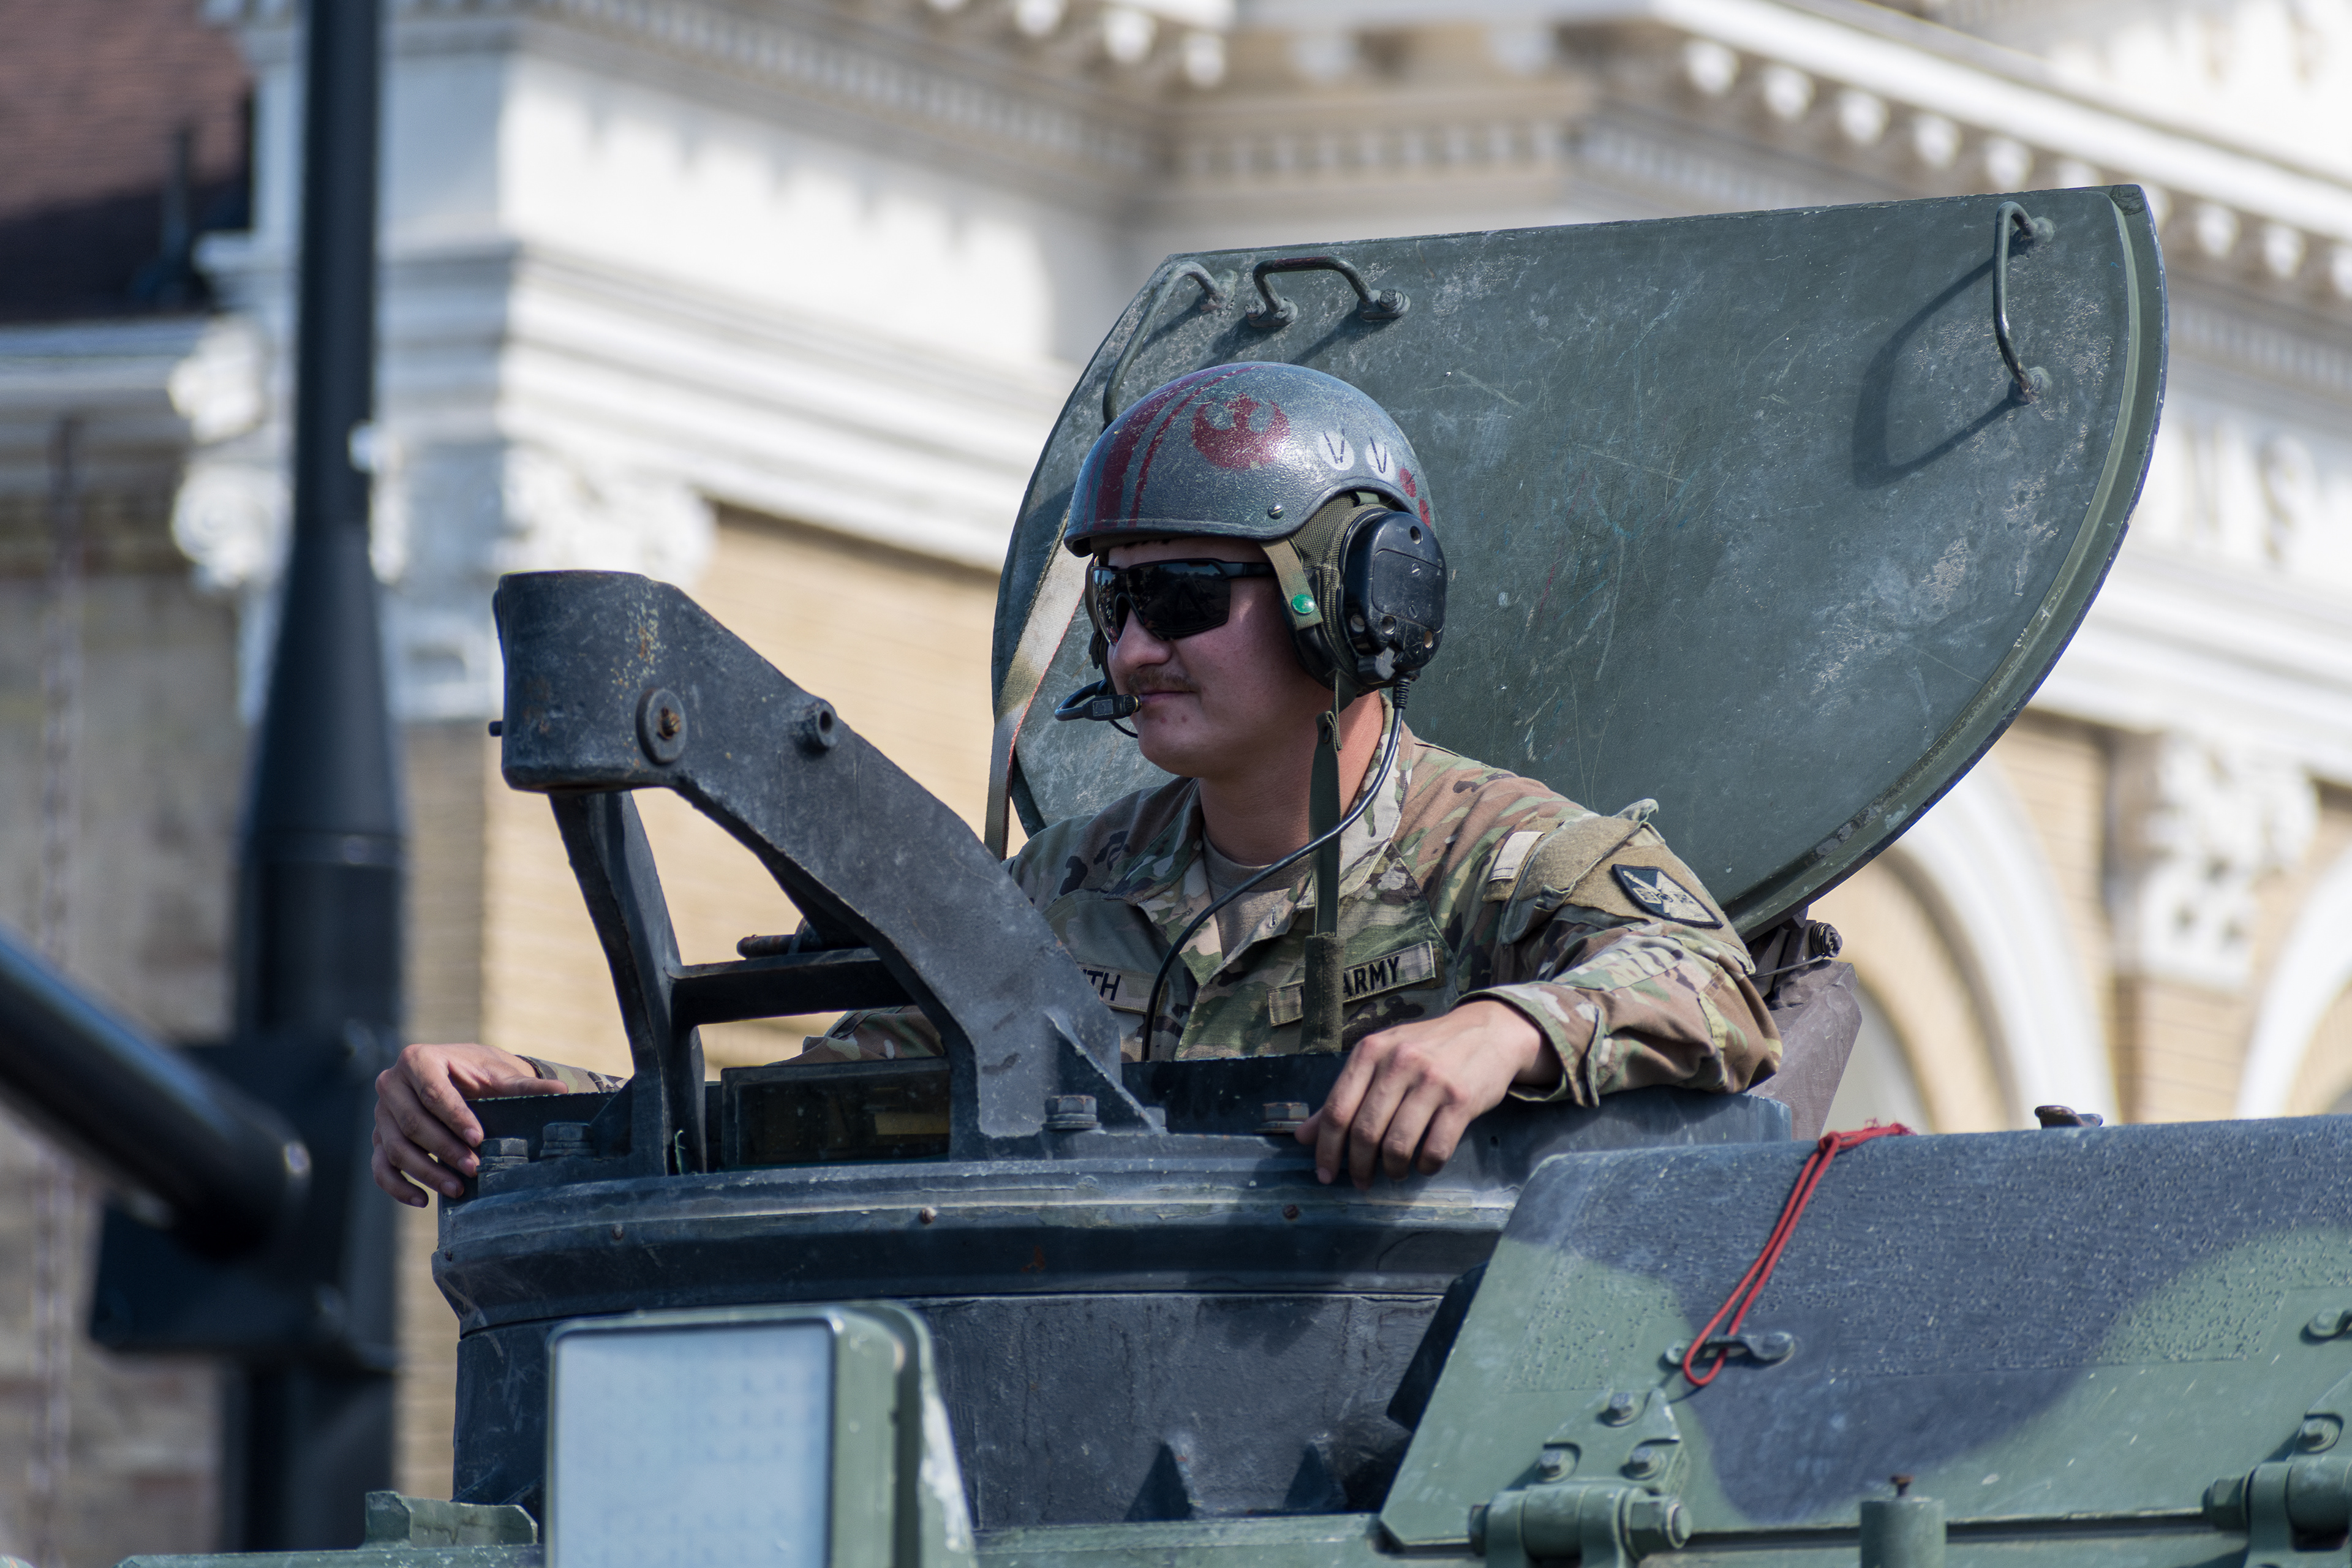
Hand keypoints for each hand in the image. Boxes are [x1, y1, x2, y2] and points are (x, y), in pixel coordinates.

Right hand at [372, 1042, 564, 1206]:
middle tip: (475, 1168)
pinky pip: (380, 1166)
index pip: (433, 1093)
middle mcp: (392, 1084)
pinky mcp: (380, 1138)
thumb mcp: (502, 1075)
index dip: (456, 1118)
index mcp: (418, 1059)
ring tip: (458, 1188)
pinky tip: (424, 1200)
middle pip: (413, 1123)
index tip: (480, 1139)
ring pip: (396, 1147)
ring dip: (426, 1172)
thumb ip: (526, 1085)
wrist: (464, 1079)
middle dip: (444, 1149)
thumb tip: (562, 1090)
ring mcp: (381, 1114)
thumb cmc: (482, 1074)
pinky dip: (398, 1186)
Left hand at [1298, 1000, 1558, 1188]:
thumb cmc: (1426, 1049)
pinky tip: (1423, 1164)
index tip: (1324, 1174)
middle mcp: (1399, 1063)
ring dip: (1392, 1169)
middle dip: (1358, 1166)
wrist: (1488, 1031)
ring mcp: (1432, 1081)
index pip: (1337, 1109)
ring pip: (1398, 1144)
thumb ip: (1344, 1096)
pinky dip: (1425, 1166)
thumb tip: (1302, 1136)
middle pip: (1365, 1131)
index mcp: (1371, 1051)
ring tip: (1394, 1172)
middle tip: (1361, 1182)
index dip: (1326, 1149)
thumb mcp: (1381, 1059)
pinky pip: (1435, 1149)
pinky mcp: (1462, 1100)